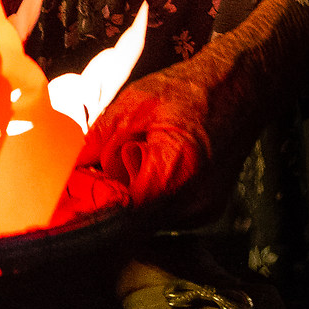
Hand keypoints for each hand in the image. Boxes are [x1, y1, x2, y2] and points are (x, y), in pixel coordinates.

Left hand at [67, 53, 263, 226]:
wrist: (242, 85)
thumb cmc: (192, 90)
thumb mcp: (134, 105)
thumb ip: (98, 141)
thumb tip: (66, 167)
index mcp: (174, 176)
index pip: (119, 214)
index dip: (90, 208)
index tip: (68, 199)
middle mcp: (192, 204)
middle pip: (132, 223)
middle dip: (106, 205)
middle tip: (85, 182)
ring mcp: (202, 212)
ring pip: (147, 221)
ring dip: (127, 201)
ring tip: (117, 168)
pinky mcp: (205, 210)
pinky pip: (165, 213)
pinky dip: (148, 197)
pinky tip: (144, 169)